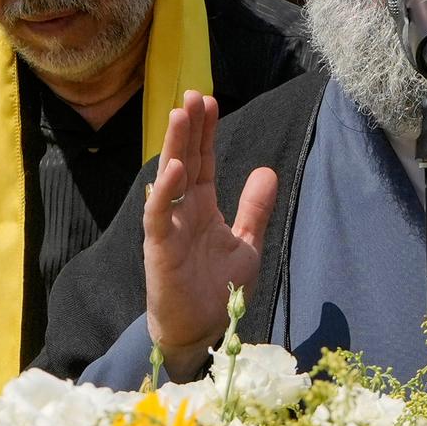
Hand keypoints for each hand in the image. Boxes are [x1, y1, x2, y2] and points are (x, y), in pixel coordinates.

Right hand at [140, 90, 275, 379]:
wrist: (200, 331)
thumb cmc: (217, 291)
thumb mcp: (246, 244)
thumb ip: (254, 209)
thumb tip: (267, 170)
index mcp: (200, 207)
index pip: (201, 160)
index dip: (205, 132)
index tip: (209, 101)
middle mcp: (181, 211)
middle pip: (184, 161)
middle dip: (188, 128)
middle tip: (192, 94)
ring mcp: (168, 228)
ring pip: (167, 180)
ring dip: (173, 147)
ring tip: (179, 115)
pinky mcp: (159, 249)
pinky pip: (158, 216)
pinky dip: (164, 193)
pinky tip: (174, 169)